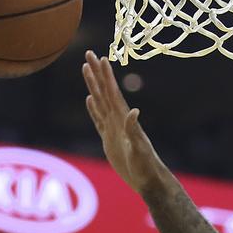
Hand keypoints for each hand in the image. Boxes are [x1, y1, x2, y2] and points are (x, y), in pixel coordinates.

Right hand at [82, 50, 165, 195]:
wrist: (147, 179)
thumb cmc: (145, 165)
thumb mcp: (139, 148)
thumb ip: (134, 130)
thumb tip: (134, 111)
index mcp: (123, 119)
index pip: (112, 92)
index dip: (106, 75)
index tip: (100, 57)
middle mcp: (118, 119)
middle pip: (104, 91)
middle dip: (96, 72)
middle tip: (88, 53)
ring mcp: (113, 128)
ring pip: (99, 101)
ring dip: (93, 85)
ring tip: (86, 69)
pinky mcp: (109, 139)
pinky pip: (98, 119)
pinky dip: (93, 108)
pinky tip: (89, 99)